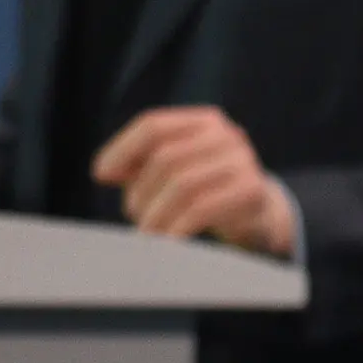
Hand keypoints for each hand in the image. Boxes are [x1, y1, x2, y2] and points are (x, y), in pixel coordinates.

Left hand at [92, 106, 298, 257]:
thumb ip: (139, 166)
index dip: (121, 149)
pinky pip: (202, 208)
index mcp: (203, 121)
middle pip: (165, 157)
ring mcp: (242, 161)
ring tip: (147, 233)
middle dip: (140, 191)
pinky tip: (167, 241)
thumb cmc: (207, 192)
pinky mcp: (251, 191)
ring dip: (155, 214)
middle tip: (133, 216)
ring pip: (182, 184)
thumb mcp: (174, 172)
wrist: (261, 215)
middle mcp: (226, 134)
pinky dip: (176, 227)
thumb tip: (104, 171)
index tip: (101, 175)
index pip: (153, 125)